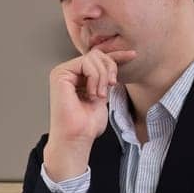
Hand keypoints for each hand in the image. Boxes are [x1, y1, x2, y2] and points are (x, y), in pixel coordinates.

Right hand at [43, 47, 137, 180]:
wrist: (78, 137)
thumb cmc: (87, 124)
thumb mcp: (103, 94)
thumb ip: (105, 77)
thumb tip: (115, 62)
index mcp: (77, 77)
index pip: (98, 58)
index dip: (117, 55)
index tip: (133, 56)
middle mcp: (68, 72)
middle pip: (97, 54)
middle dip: (110, 69)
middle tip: (110, 87)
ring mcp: (63, 73)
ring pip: (93, 57)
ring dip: (102, 77)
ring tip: (99, 95)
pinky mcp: (60, 75)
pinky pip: (86, 63)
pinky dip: (95, 78)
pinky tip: (92, 93)